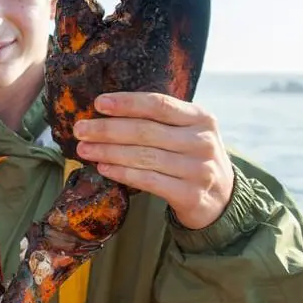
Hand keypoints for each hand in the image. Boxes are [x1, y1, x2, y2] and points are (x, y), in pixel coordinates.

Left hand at [73, 92, 234, 229]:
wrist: (222, 199)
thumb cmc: (193, 158)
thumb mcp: (188, 132)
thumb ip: (160, 121)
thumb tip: (108, 113)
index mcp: (201, 118)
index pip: (159, 104)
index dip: (127, 103)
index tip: (98, 103)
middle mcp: (202, 141)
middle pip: (146, 131)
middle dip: (108, 130)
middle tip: (81, 130)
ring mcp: (198, 169)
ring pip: (143, 157)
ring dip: (108, 152)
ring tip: (84, 150)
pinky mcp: (190, 194)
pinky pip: (148, 181)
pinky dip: (122, 173)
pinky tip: (103, 168)